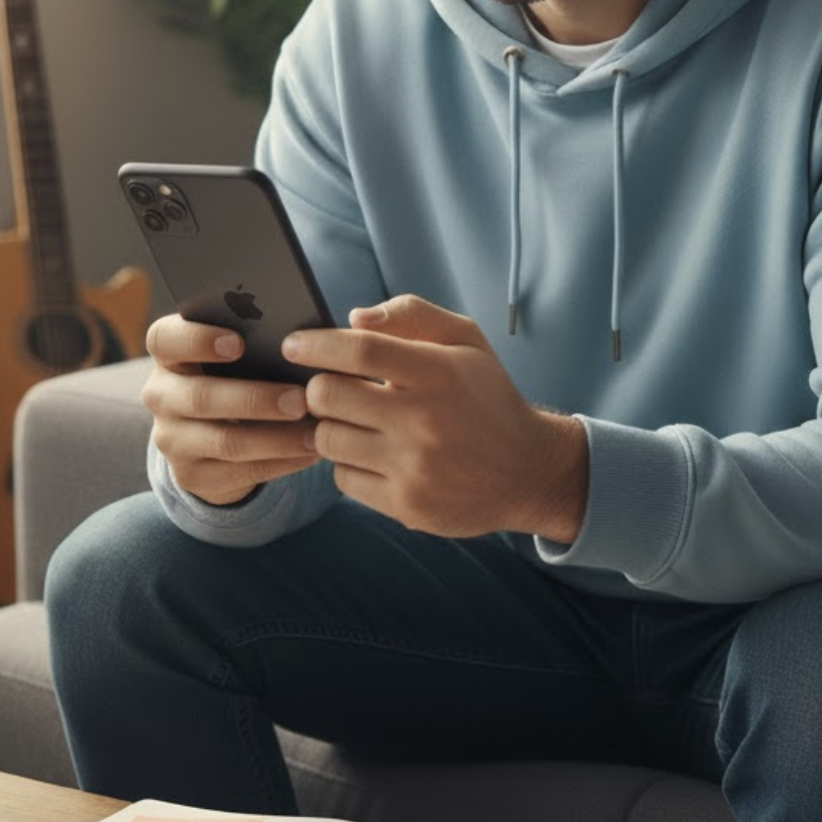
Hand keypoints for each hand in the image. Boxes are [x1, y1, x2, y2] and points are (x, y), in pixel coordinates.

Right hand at [141, 314, 318, 505]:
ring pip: (224, 441)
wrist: (211, 434)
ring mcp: (171, 439)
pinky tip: (310, 451)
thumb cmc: (236, 373)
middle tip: (301, 399)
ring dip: (275, 438)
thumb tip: (304, 341)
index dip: (197, 340)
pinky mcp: (191, 475)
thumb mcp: (236, 356)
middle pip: (199, 397)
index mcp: (168, 353)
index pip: (164, 339)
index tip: (238, 343)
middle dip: (255, 399)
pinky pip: (239, 473)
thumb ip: (255, 341)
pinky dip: (280, 462)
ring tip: (314, 433)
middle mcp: (161, 395)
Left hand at [282, 295, 588, 541]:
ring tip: (351, 420)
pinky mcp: (407, 505)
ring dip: (329, 426)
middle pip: (329, 396)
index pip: (360, 350)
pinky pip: (344, 480)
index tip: (294, 344)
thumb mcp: (466, 341)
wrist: (527, 471)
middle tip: (328, 387)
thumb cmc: (486, 396)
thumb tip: (353, 319)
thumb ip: (411, 315)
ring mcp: (414, 467)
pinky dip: (348, 464)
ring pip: (328, 440)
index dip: (316, 344)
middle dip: (317, 387)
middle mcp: (425, 421)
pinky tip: (371, 453)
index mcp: (439, 372)